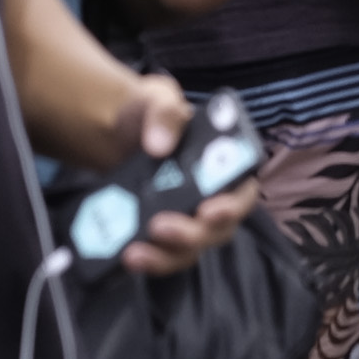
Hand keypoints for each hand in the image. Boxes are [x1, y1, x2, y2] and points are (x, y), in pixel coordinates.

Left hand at [105, 74, 263, 276]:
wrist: (115, 130)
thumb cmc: (150, 112)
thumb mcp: (159, 99)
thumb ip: (165, 113)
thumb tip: (159, 146)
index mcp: (225, 165)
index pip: (243, 193)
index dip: (232, 207)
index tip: (208, 211)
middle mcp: (213, 198)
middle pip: (217, 230)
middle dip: (191, 234)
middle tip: (160, 227)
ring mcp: (187, 220)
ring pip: (189, 250)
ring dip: (165, 256)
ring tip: (134, 253)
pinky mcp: (160, 234)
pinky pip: (162, 255)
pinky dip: (147, 259)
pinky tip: (125, 254)